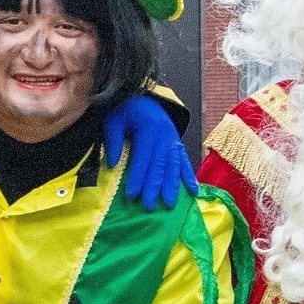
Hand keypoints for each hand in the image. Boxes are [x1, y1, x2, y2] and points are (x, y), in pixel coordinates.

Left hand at [104, 93, 196, 211]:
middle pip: (160, 164)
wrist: (146, 98)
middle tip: (149, 205)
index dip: (138, 176)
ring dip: (172, 185)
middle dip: (154, 186)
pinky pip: (184, 161)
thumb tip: (112, 164)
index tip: (132, 194)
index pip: (143, 156)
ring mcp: (173, 140)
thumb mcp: (115, 119)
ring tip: (170, 203)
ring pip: (173, 165)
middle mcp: (164, 135)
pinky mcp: (178, 144)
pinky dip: (188, 176)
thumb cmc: (127, 111)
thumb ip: (113, 140)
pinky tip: (192, 190)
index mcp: (148, 128)